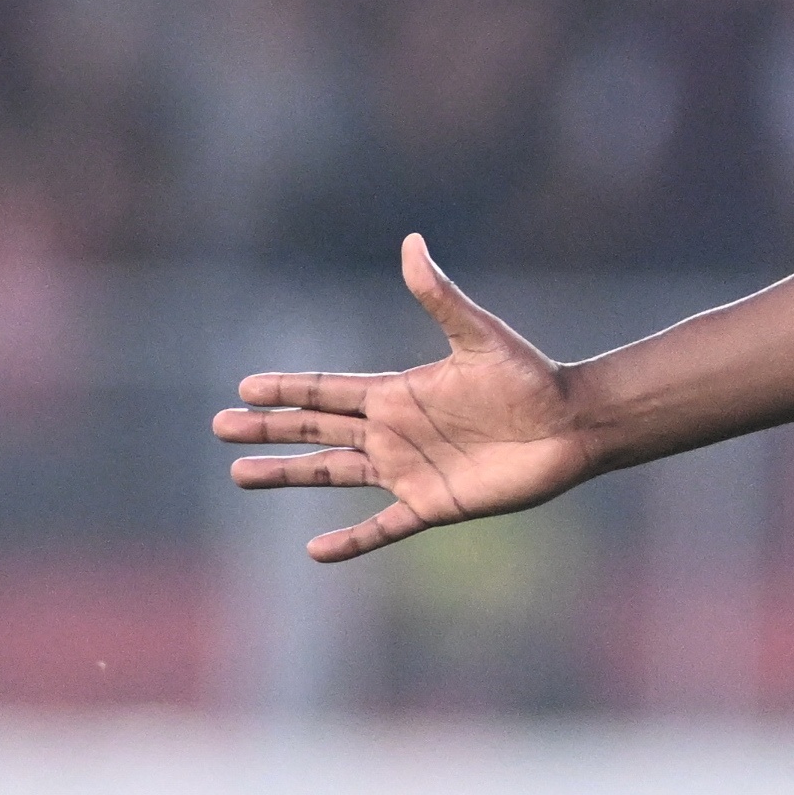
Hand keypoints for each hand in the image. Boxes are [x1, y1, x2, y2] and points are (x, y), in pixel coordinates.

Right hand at [213, 235, 595, 559]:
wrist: (573, 426)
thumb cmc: (531, 378)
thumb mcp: (479, 336)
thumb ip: (439, 296)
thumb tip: (412, 242)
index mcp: (398, 392)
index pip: (327, 389)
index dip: (286, 388)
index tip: (244, 386)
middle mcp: (395, 431)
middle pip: (316, 428)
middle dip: (269, 428)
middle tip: (220, 427)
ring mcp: (410, 469)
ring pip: (334, 473)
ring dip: (288, 474)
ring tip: (241, 474)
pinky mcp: (433, 503)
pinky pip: (382, 527)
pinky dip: (350, 541)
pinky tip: (314, 551)